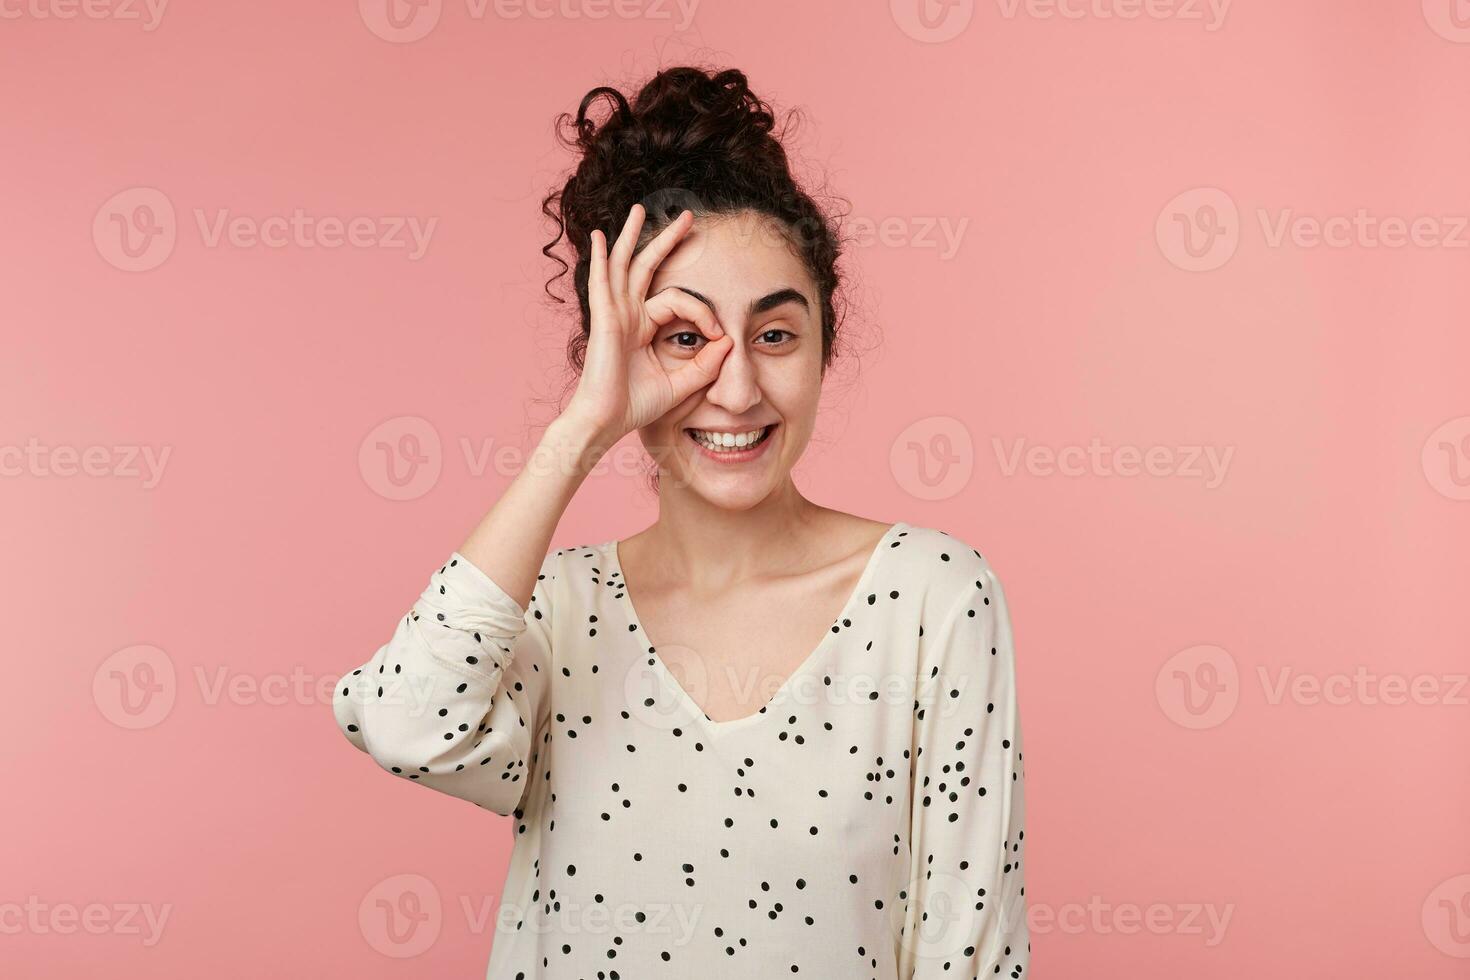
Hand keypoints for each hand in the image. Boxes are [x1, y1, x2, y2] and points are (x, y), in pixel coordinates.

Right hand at [560, 203, 732, 443]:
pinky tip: (598, 238)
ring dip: (632, 236)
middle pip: (647, 267)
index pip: (678, 301)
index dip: (703, 312)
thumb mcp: (682, 384)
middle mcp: (628, 315)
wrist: (606, 422)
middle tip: (687, 216)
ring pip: (625, 265)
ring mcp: (614, 314)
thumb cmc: (635, 407)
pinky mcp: (604, 320)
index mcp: (643, 327)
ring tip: (639, 209)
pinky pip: (602, 283)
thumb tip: (728, 340)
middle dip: (667, 240)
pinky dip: (600, 259)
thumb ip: (705, 364)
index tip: (719, 334)